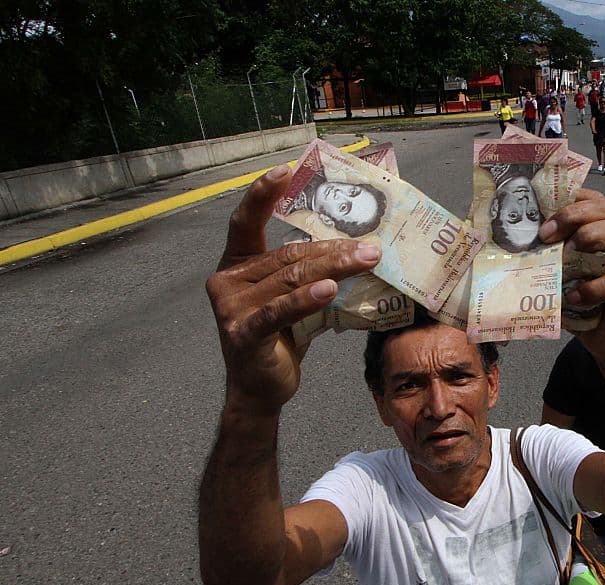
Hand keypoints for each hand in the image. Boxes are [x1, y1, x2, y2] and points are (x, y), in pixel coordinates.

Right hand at [206, 165, 380, 413]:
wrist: (262, 389)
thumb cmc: (281, 338)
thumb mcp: (293, 298)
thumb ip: (307, 273)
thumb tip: (358, 248)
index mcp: (236, 265)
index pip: (246, 223)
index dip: (262, 194)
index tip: (285, 170)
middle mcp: (227, 281)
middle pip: (288, 255)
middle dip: (334, 248)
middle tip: (372, 246)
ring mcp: (230, 308)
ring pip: (291, 279)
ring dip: (334, 268)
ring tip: (367, 260)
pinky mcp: (243, 334)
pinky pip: (280, 311)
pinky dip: (307, 299)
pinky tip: (330, 289)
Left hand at [538, 189, 604, 361]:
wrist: (602, 337)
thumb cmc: (575, 300)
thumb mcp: (554, 272)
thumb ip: (539, 254)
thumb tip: (499, 238)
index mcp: (598, 229)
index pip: (589, 198)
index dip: (567, 197)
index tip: (540, 211)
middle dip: (573, 215)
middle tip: (546, 235)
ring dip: (590, 237)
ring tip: (565, 257)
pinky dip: (594, 287)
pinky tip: (573, 296)